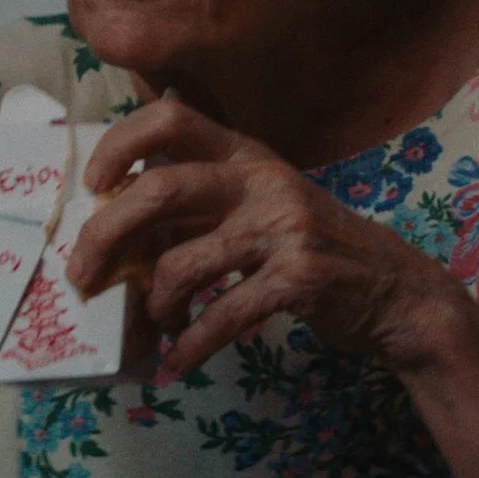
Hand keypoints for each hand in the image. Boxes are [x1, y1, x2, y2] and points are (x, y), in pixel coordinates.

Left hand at [64, 97, 478, 376]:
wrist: (395, 290)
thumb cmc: (310, 248)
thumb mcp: (260, 205)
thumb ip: (201, 203)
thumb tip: (114, 223)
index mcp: (246, 152)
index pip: (170, 117)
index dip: (119, 143)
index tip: (92, 184)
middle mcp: (262, 178)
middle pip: (157, 190)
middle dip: (105, 236)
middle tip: (83, 275)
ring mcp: (283, 227)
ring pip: (181, 263)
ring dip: (153, 305)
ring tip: (155, 324)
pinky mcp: (299, 277)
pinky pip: (221, 315)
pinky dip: (190, 345)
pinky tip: (178, 361)